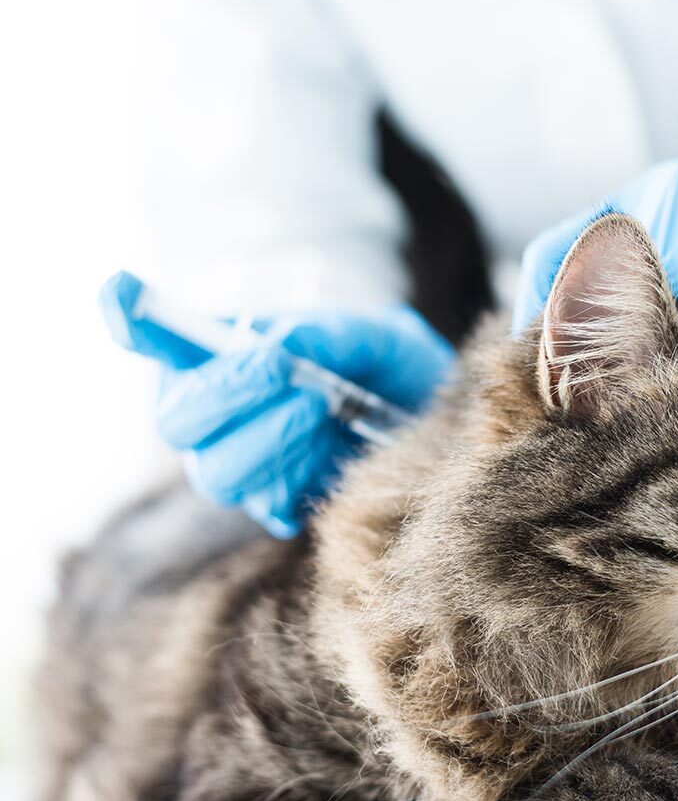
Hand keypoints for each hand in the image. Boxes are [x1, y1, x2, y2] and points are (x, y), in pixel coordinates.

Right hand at [104, 277, 454, 537]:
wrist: (433, 424)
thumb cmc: (394, 369)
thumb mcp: (378, 337)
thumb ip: (329, 335)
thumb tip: (277, 342)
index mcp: (223, 354)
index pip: (158, 340)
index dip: (132, 321)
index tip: (122, 295)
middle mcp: (217, 414)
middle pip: (175, 422)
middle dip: (224, 393)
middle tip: (280, 367)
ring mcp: (241, 464)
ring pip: (218, 473)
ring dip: (271, 437)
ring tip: (323, 407)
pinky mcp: (277, 505)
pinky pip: (269, 506)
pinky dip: (303, 477)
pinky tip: (333, 453)